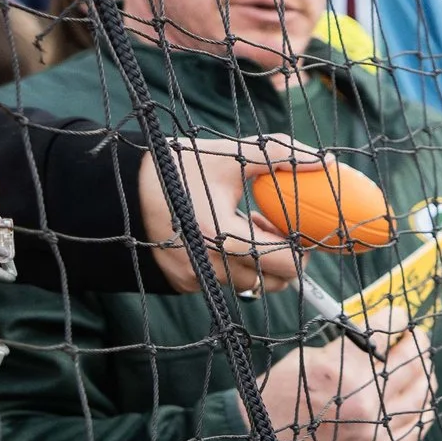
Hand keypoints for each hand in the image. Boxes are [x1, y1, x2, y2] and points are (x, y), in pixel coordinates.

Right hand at [142, 135, 320, 296]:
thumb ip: (276, 156)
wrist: (120, 189)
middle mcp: (207, 264)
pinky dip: (233, 265)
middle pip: (273, 282)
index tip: (302, 231)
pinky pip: (225, 283)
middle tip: (278, 230)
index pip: (285, 263)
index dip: (302, 250)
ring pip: (250, 284)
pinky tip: (221, 237)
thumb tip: (320, 161)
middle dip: (283, 259)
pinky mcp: (184, 284)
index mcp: (219, 234)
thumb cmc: (177, 168)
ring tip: (246, 228)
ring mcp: (195, 279)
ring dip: (259, 262)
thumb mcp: (226, 156)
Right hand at [255, 319, 435, 440]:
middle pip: (410, 362)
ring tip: (421, 365)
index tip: (399, 315)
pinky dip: (423, 409)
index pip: (383, 333)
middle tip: (417, 338)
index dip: (396, 318)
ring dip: (425, 373)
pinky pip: (415, 428)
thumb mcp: (308, 357)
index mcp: (342, 370)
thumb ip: (347, 346)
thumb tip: (379, 334)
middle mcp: (363, 398)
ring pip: (420, 394)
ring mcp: (373, 427)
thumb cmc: (281, 395)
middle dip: (417, 343)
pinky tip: (422, 398)